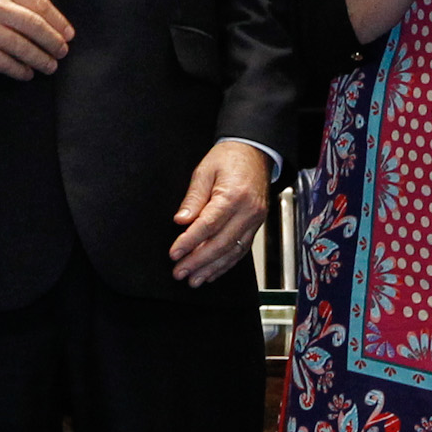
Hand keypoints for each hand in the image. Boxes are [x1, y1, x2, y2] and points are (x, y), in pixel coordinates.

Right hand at [0, 0, 73, 79]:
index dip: (58, 21)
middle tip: (62, 51)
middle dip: (53, 42)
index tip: (67, 32)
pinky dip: (18, 70)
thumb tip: (42, 16)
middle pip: (35, 27)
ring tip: (50, 65)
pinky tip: (27, 73)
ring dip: (40, 59)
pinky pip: (3, 62)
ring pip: (22, 47)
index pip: (39, 4)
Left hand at [166, 139, 271, 285]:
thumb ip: (193, 199)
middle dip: (198, 261)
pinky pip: (241, 250)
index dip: (189, 242)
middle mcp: (248, 211)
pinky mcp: (256, 226)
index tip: (174, 253)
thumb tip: (182, 221)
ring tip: (193, 280)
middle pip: (220, 243)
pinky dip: (226, 264)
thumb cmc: (229, 158)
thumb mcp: (204, 171)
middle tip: (180, 272)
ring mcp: (255, 220)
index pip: (208, 225)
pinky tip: (212, 272)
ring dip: (211, 268)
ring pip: (232, 251)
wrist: (255, 152)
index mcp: (233, 195)